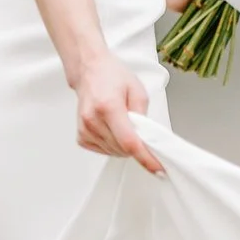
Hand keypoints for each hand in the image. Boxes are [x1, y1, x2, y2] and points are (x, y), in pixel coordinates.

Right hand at [72, 48, 163, 173]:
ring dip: (125, 145)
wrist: (89, 70)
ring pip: (114, 152)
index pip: (130, 142)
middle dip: (137, 146)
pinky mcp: (81, 136)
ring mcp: (85, 129)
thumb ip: (143, 117)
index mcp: (108, 107)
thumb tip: (146, 139)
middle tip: (141, 130)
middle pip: (123, 149)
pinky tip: (113, 129)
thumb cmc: (112, 76)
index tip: (158, 169)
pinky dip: (113, 145)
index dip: (146, 158)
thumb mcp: (138, 91)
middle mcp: (93, 120)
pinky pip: (104, 151)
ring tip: (123, 123)